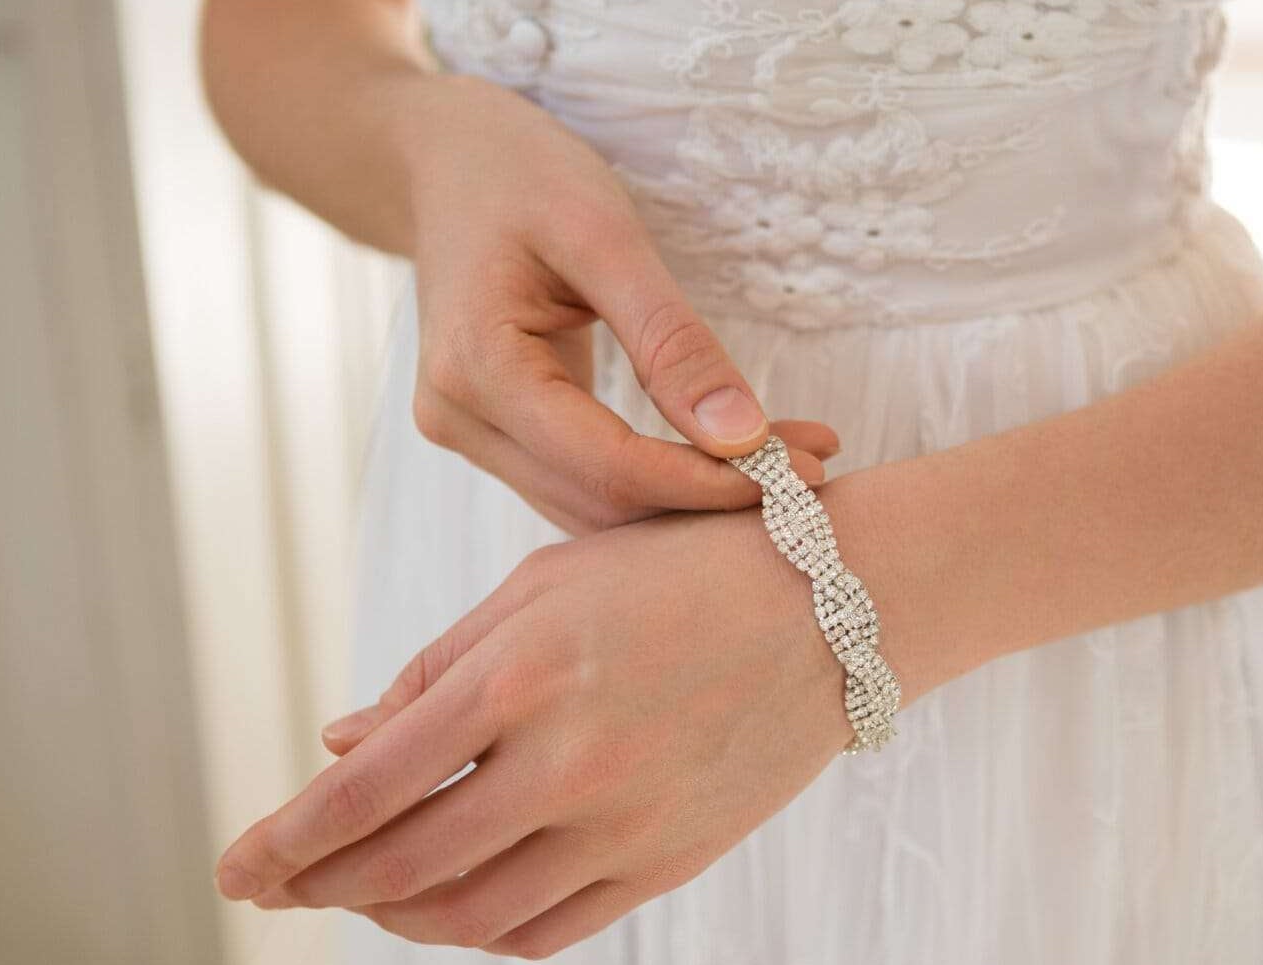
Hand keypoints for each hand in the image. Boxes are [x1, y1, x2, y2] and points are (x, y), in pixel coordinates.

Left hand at [211, 502, 880, 957]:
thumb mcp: (546, 584)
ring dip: (396, 916)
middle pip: (404, 866)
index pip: (367, 787)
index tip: (233, 869)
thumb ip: (438, 667)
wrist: (836, 607)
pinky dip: (481, 929)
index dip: (285, 839)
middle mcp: (567, 761)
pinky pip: (547, 929)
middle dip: (320, 887)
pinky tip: (455, 903)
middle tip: (277, 890)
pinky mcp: (669, 862)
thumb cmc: (680, 570)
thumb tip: (342, 741)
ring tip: (364, 895)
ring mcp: (624, 824)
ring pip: (471, 915)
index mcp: (521, 674)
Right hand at [399, 75, 838, 533]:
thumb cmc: (522, 174)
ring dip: (692, 498)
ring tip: (791, 462)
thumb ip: (671, 339)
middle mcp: (460, 420)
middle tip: (816, 469)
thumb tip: (742, 437)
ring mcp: (471, 435)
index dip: (708, 483)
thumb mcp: (604, 234)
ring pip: (595, 507)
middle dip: (712, 497)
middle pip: (603, 501)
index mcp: (477, 368)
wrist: (446, 160)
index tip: (801, 473)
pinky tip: (729, 456)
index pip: (609, 466)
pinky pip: (585, 481)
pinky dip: (660, 480)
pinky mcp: (496, 436)